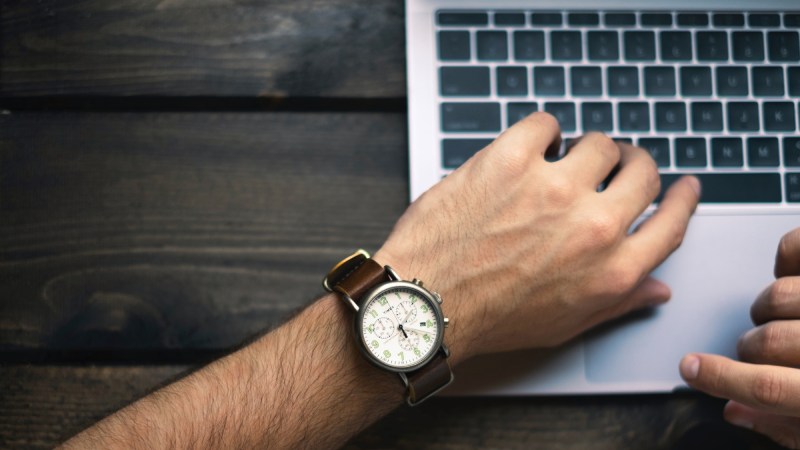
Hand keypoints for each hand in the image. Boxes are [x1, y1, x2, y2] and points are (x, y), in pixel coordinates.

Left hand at [374, 112, 699, 362]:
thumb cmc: (489, 318)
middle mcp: (592, 227)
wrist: (426, 304)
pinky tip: (528, 148)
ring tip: (561, 160)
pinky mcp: (511, 160)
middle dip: (633, 164)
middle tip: (616, 164)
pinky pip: (546, 123)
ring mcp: (553, 188)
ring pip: (598, 142)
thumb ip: (618, 302)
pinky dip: (540, 132)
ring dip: (584, 149)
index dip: (682, 198)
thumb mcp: (565, 324)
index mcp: (612, 270)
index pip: (672, 222)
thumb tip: (656, 288)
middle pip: (642, 172)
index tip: (683, 186)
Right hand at [680, 228, 799, 448]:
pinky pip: (799, 248)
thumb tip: (735, 411)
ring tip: (780, 315)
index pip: (767, 390)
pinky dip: (788, 254)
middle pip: (767, 341)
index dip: (721, 380)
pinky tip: (789, 270)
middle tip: (753, 350)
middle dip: (750, 348)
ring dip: (769, 306)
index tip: (689, 368)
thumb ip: (786, 426)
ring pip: (780, 296)